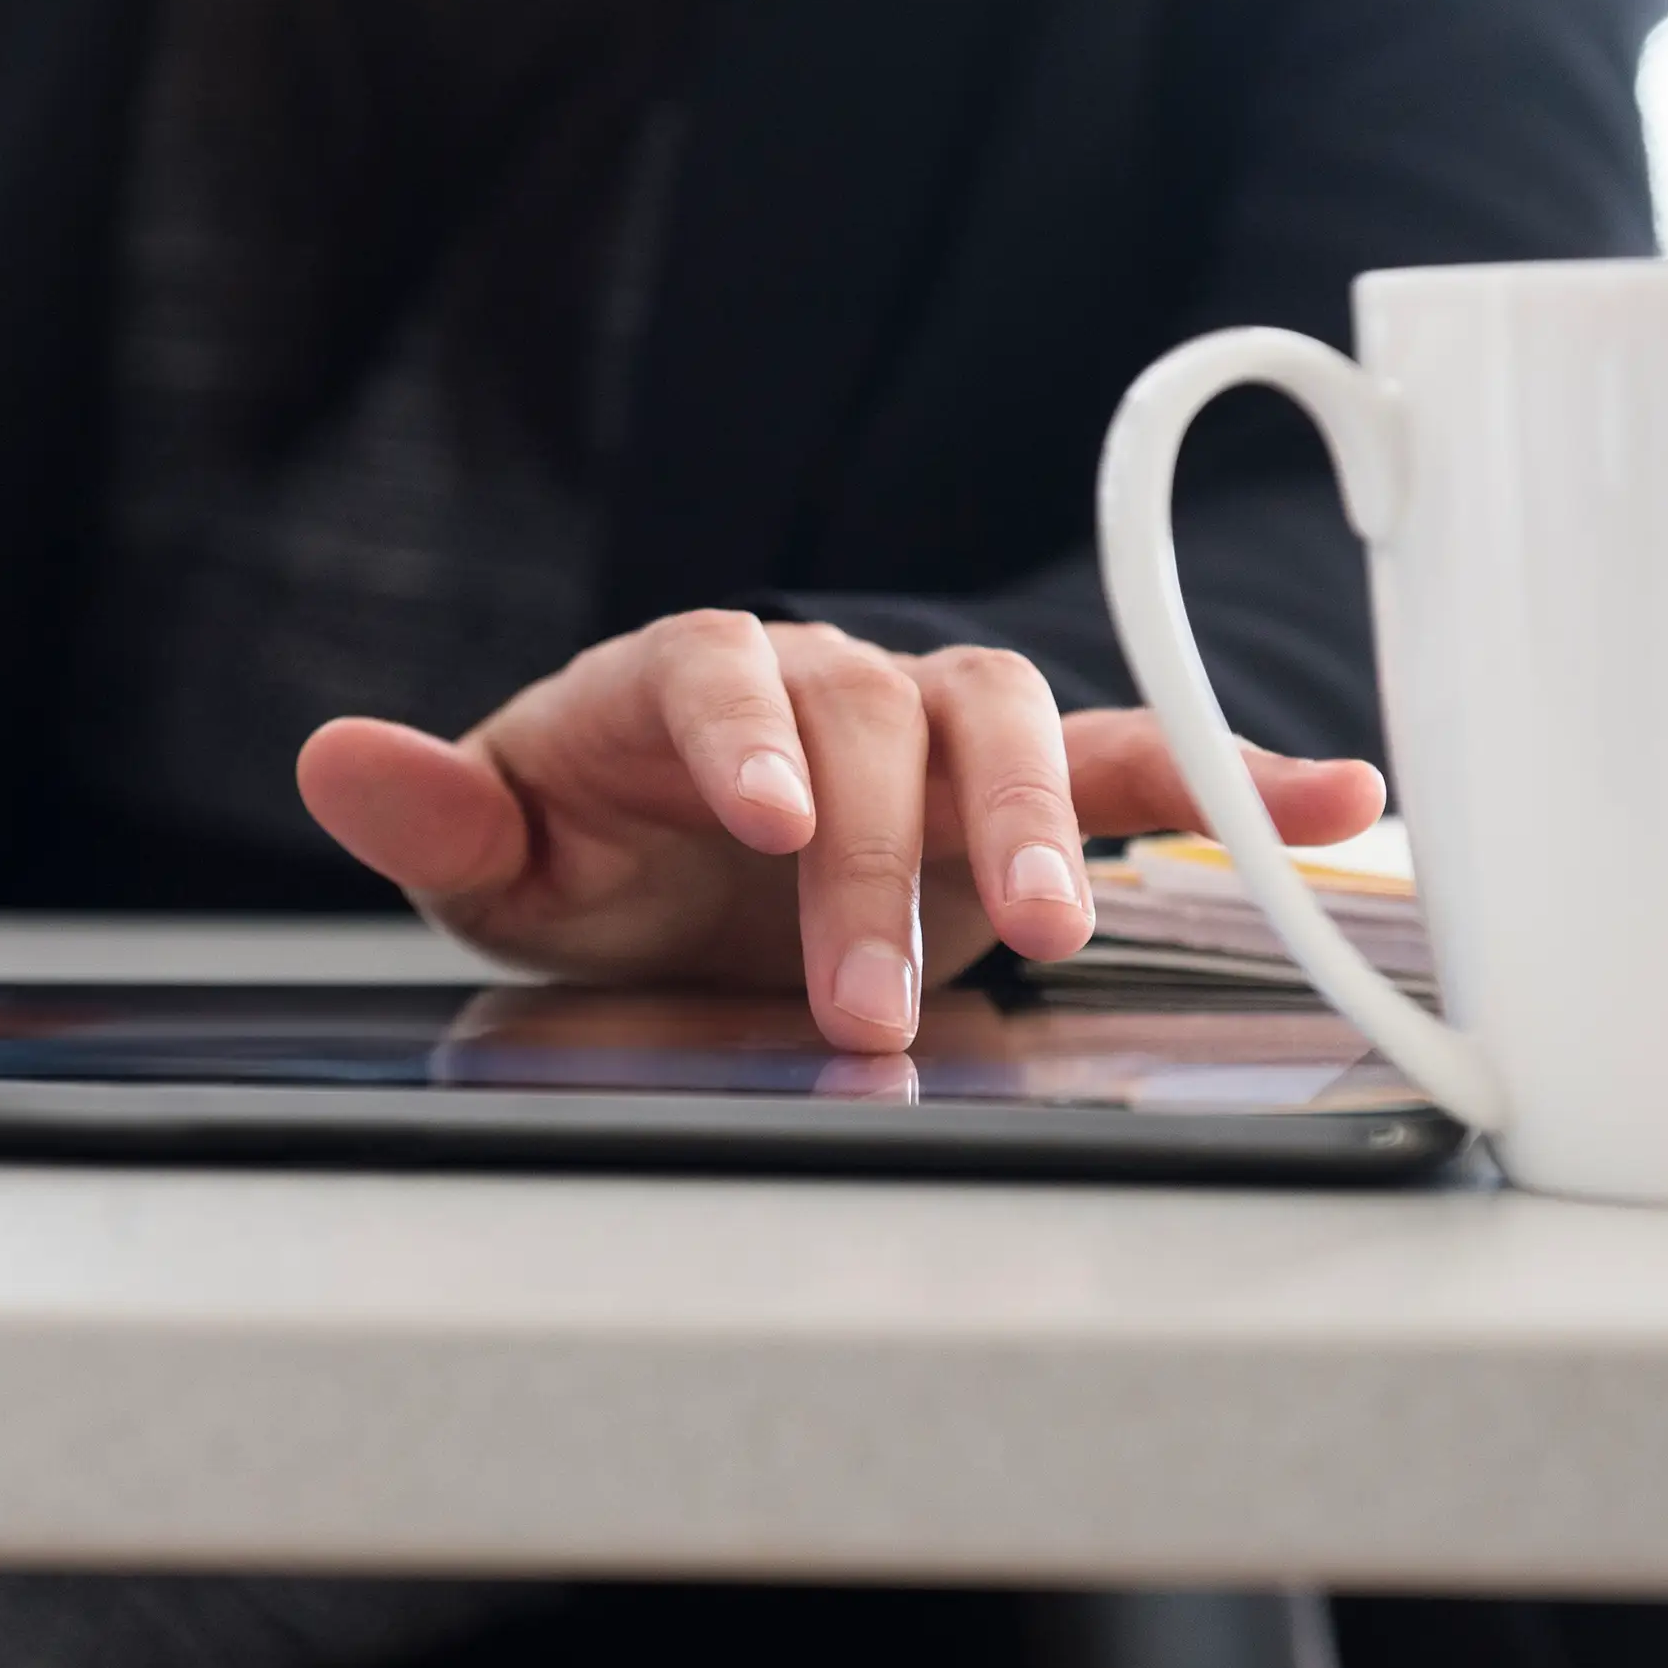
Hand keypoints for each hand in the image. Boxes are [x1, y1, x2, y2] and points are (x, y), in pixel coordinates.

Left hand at [295, 610, 1384, 1052]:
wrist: (679, 881)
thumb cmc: (587, 860)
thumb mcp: (493, 861)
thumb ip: (432, 812)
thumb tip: (333, 752)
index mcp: (679, 683)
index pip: (714, 669)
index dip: (746, 734)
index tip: (765, 816)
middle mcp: (820, 685)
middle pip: (870, 720)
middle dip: (872, 860)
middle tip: (861, 998)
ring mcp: (929, 733)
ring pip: (1005, 726)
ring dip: (1038, 822)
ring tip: (1056, 929)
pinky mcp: (1020, 793)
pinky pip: (1136, 764)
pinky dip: (1235, 780)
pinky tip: (1334, 803)